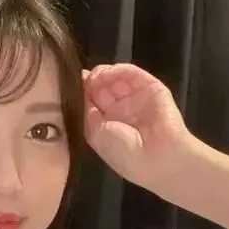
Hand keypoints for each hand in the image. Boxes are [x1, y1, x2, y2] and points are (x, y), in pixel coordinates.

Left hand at [83, 63, 192, 190]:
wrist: (158, 158)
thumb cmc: (124, 153)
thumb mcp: (96, 135)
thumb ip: (86, 112)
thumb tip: (80, 91)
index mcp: (108, 124)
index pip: (92, 102)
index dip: (82, 92)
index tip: (70, 84)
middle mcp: (121, 110)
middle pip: (102, 88)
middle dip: (92, 82)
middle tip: (82, 78)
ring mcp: (136, 98)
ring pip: (116, 78)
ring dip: (103, 74)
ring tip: (96, 77)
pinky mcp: (151, 87)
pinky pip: (133, 74)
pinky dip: (120, 70)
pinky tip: (109, 72)